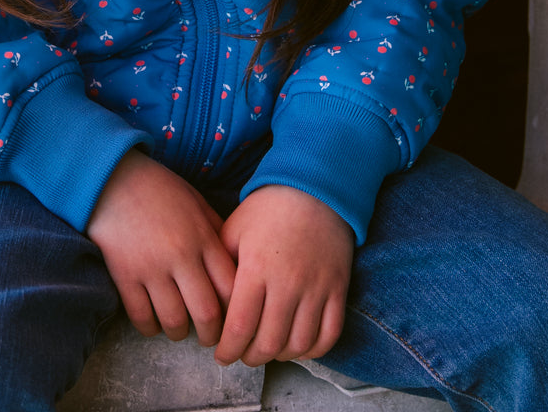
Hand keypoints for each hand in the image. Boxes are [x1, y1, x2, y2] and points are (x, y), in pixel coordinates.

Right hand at [87, 151, 236, 345]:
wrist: (110, 176)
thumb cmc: (157, 188)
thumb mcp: (195, 200)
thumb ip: (215, 229)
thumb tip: (235, 259)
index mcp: (203, 237)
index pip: (231, 289)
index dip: (235, 312)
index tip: (232, 320)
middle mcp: (181, 255)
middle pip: (207, 314)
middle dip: (211, 335)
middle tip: (209, 339)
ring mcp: (151, 267)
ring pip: (174, 321)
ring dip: (179, 333)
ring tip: (179, 329)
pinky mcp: (124, 275)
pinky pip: (141, 317)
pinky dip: (150, 327)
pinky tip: (152, 321)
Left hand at [214, 185, 352, 367]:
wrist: (313, 188)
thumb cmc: (268, 209)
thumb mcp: (235, 229)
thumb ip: (221, 265)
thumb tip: (209, 300)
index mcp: (256, 268)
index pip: (240, 327)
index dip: (228, 349)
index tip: (220, 355)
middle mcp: (288, 283)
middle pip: (268, 343)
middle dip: (250, 357)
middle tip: (241, 354)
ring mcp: (316, 289)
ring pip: (298, 345)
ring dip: (279, 356)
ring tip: (266, 350)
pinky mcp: (338, 290)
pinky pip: (329, 336)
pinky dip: (313, 351)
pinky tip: (297, 347)